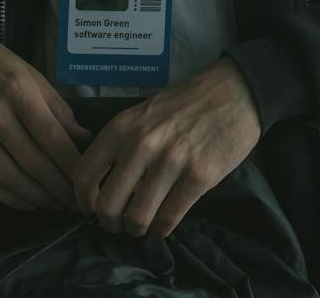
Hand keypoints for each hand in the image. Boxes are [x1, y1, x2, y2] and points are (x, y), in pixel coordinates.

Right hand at [0, 15, 92, 211]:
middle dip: (57, 187)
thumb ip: (56, 107)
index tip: (85, 179)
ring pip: (6, 176)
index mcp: (18, 91)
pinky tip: (22, 201)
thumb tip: (82, 137)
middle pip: (31, 162)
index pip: (52, 138)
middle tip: (73, 201)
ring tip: (52, 203)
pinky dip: (4, 196)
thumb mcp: (30, 73)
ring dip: (34, 196)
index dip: (71, 165)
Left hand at [74, 58, 261, 237]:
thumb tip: (104, 183)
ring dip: (137, 229)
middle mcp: (142, 146)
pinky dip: (163, 229)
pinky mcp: (199, 176)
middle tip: (119, 223)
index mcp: (122, 128)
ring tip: (143, 225)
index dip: (83, 202)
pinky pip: (169, 218)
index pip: (84, 177)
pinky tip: (165, 223)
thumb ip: (122, 142)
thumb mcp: (144, 113)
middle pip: (107, 206)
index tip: (92, 209)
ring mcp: (171, 162)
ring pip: (137, 218)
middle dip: (110, 223)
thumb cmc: (188, 102)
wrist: (236, 90)